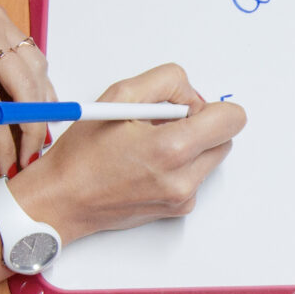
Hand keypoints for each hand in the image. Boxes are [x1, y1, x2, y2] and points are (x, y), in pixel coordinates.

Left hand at [0, 0, 54, 175]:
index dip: (3, 144)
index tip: (8, 166)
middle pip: (25, 91)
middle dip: (33, 130)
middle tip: (30, 156)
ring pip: (37, 71)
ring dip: (42, 107)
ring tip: (37, 134)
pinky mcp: (3, 16)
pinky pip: (33, 54)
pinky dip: (39, 82)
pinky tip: (35, 103)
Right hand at [11, 63, 246, 240]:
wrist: (63, 200)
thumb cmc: (83, 153)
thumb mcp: (119, 97)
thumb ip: (166, 83)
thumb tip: (193, 94)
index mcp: (171, 148)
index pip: (232, 120)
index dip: (211, 108)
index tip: (187, 108)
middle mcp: (183, 178)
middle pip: (225, 139)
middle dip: (201, 126)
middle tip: (161, 126)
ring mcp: (183, 198)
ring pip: (211, 158)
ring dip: (190, 147)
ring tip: (149, 147)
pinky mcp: (179, 209)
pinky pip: (196, 178)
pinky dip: (179, 167)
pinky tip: (146, 167)